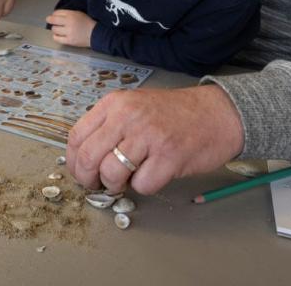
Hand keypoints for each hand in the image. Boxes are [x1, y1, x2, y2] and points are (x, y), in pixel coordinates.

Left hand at [45, 9, 94, 47]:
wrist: (95, 34)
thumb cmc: (86, 23)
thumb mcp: (78, 13)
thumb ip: (67, 14)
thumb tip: (54, 15)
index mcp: (72, 14)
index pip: (56, 12)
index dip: (54, 15)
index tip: (54, 17)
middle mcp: (69, 22)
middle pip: (53, 20)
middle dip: (52, 21)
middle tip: (55, 23)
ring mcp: (69, 32)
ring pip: (54, 29)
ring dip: (55, 29)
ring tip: (59, 29)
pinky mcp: (69, 41)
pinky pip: (56, 38)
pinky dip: (56, 36)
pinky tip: (59, 35)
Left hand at [66, 85, 244, 194]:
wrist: (217, 113)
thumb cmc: (175, 114)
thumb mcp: (134, 107)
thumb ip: (109, 126)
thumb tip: (84, 158)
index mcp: (115, 104)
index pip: (76, 137)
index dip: (74, 162)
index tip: (81, 172)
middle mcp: (128, 117)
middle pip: (88, 158)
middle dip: (89, 179)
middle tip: (99, 185)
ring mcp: (149, 136)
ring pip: (111, 174)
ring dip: (116, 185)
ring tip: (129, 179)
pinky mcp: (169, 156)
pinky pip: (142, 185)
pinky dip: (145, 186)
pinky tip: (154, 174)